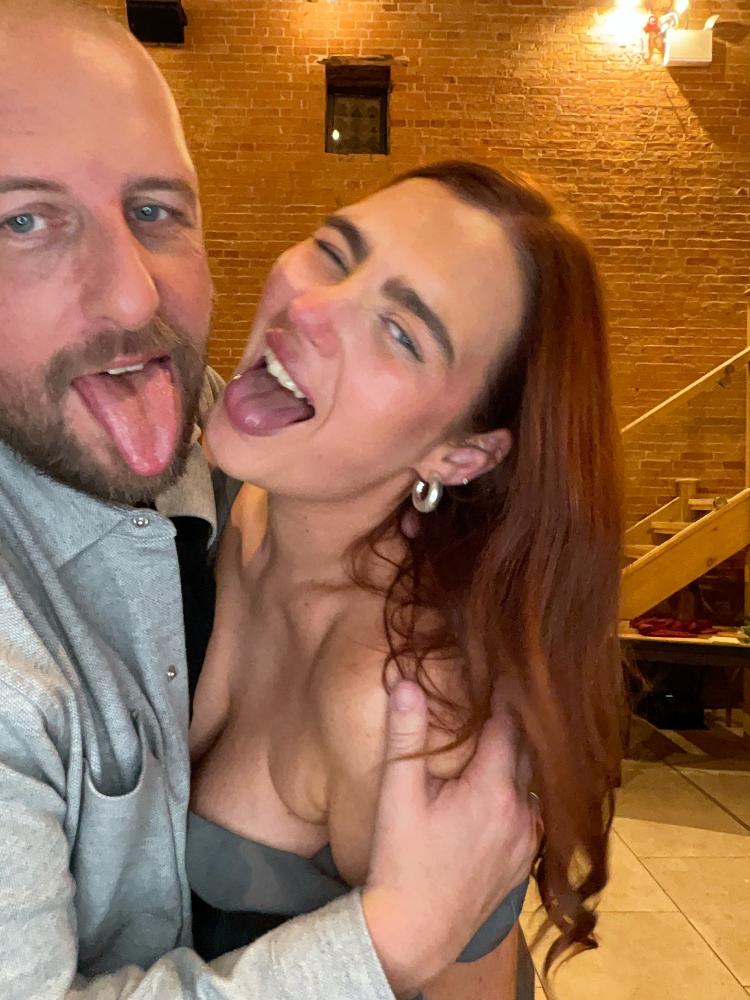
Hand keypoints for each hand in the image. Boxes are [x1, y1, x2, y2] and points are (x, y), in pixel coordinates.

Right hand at [362, 681, 538, 998]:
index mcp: (492, 790)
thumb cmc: (401, 861)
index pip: (509, 725)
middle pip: (527, 750)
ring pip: (530, 781)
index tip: (497, 669)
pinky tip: (496, 785)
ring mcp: (527, 838)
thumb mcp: (397, 795)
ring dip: (516, 758)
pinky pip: (529, 810)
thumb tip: (407, 682)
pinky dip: (515, 790)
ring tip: (497, 735)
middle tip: (499, 693)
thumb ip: (405, 736)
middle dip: (512, 723)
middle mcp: (520, 812)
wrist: (414, 932)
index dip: (503, 695)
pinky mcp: (524, 859)